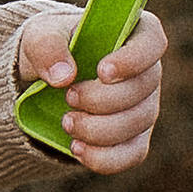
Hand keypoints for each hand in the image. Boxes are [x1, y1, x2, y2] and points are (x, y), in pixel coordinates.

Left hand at [17, 4, 165, 172]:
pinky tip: (76, 148)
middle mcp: (147, 71)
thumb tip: (64, 76)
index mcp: (133, 34)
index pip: (152, 42)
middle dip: (102, 100)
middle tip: (69, 96)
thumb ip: (47, 46)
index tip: (103, 72)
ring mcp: (144, 107)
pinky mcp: (134, 138)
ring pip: (136, 124)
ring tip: (66, 122)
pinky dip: (104, 157)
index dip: (133, 59)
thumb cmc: (52, 48)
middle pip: (142, 89)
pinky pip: (131, 155)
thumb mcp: (40, 36)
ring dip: (98, 129)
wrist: (47, 80)